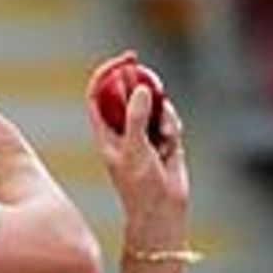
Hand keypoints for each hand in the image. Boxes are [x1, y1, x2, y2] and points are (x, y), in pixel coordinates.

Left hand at [86, 49, 188, 247]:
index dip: (108, 73)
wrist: (162, 211)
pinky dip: (173, 125)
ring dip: (162, 112)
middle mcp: (123, 131)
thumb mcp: (135, 150)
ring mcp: (144, 134)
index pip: (99, 95)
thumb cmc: (141, 187)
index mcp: (106, 133)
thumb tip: (142, 88)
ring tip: (165, 136)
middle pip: (127, 93)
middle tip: (146, 69)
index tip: (124, 61)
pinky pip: (170, 119)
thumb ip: (137, 118)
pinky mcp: (164, 140)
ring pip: (153, 105)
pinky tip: (173, 143)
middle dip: (139, 80)